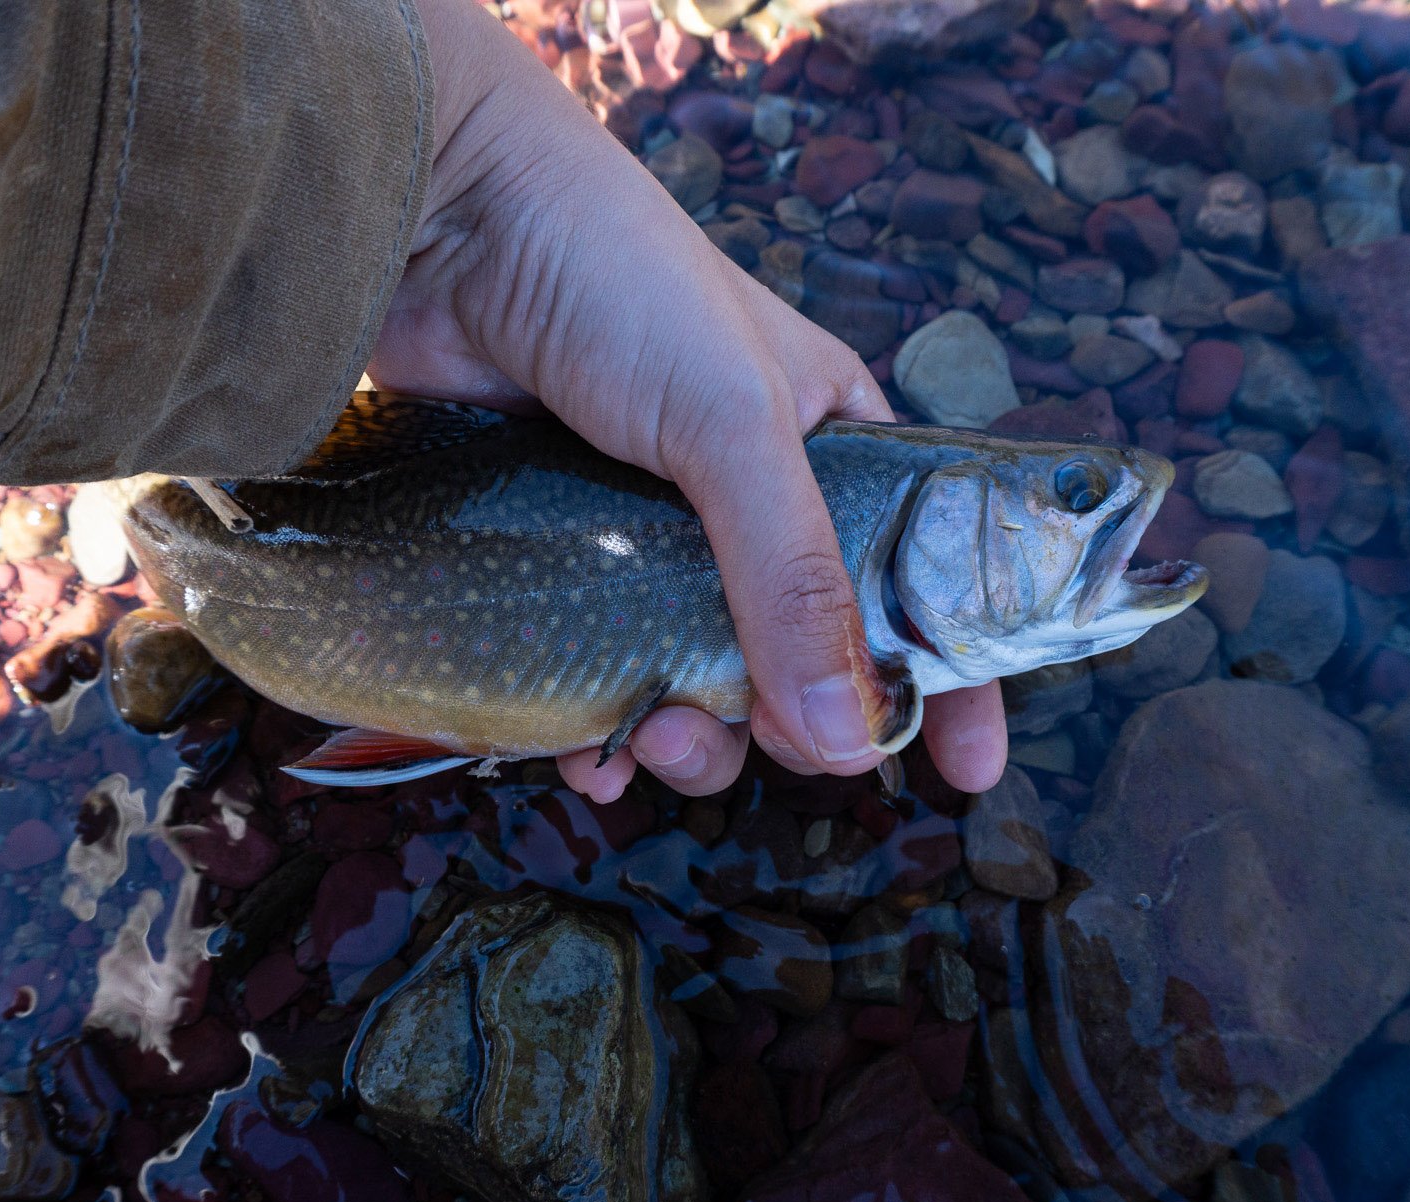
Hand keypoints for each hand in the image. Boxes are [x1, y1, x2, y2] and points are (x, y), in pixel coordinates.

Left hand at [367, 0, 1006, 800]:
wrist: (442, 222)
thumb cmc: (617, 282)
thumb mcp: (734, 425)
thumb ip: (794, 579)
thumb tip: (848, 739)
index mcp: (832, 448)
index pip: (921, 578)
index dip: (950, 674)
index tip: (966, 770)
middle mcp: (750, 502)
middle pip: (802, 658)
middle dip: (789, 724)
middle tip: (761, 743)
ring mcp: (651, 538)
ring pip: (701, 684)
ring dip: (690, 741)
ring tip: (652, 739)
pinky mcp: (560, 561)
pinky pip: (603, 678)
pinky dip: (604, 728)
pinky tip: (586, 752)